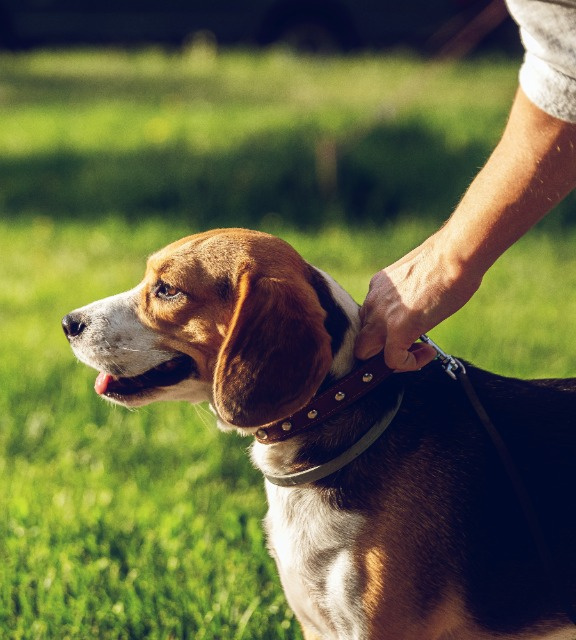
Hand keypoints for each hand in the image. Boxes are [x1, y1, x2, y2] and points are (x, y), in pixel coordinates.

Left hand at [354, 230, 481, 370]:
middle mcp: (373, 302)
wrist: (454, 255)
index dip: (384, 333)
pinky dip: (408, 364)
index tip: (407, 333)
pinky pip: (392, 360)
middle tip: (405, 349)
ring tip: (419, 350)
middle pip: (359, 339)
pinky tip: (427, 353)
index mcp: (378, 288)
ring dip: (390, 357)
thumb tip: (416, 310)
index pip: (368, 319)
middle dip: (377, 351)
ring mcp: (381, 315)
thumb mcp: (415, 279)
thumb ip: (407, 296)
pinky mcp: (397, 329)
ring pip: (367, 352)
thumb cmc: (447, 262)